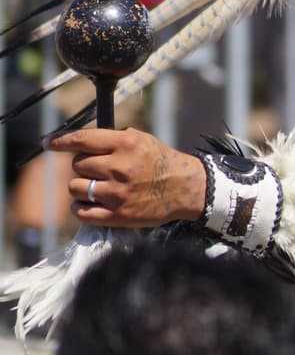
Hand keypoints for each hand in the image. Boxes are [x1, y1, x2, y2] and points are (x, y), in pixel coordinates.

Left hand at [45, 128, 206, 227]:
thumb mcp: (142, 140)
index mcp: (125, 145)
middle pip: (77, 165)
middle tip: (97, 170)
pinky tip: (88, 203)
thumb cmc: (162, 162)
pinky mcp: (119, 215)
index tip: (48, 142)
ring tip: (95, 187)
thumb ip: (112, 140)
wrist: (187, 188)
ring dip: (80, 187)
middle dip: (83, 167)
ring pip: (75, 188)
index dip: (60, 141)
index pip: (81, 140)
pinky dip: (80, 208)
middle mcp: (119, 168)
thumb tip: (79, 141)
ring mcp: (118, 193)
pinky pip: (82, 212)